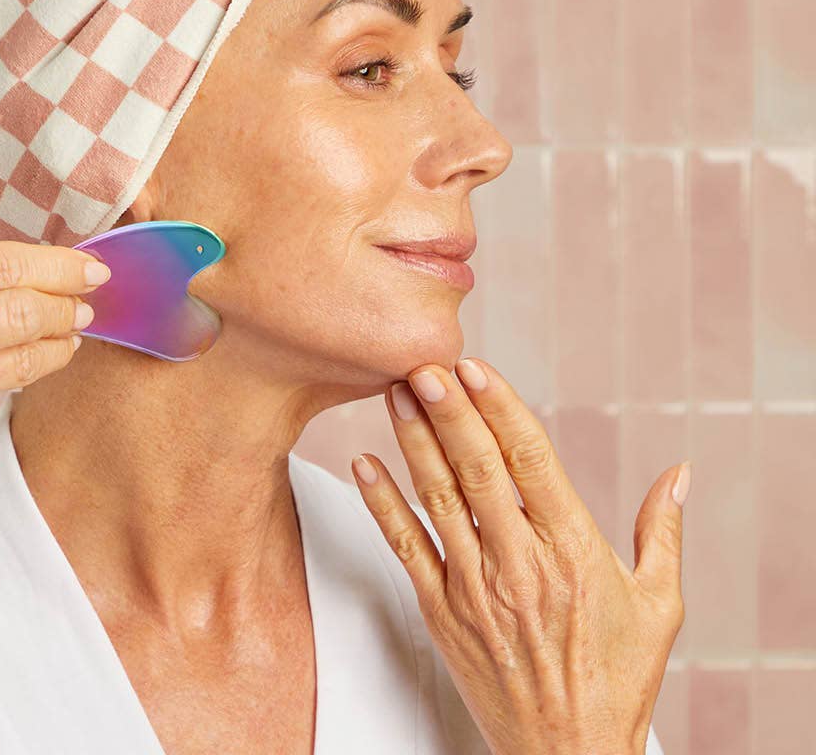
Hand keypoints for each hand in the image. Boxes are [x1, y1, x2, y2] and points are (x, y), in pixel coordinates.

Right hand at [0, 241, 109, 518]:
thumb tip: (14, 268)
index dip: (53, 263)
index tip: (86, 263)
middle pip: (17, 303)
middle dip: (68, 299)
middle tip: (90, 297)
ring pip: (18, 348)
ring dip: (60, 338)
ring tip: (73, 330)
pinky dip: (30, 372)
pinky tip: (41, 362)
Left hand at [351, 358, 687, 754]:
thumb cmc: (617, 680)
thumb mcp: (658, 606)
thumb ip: (662, 533)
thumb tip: (680, 473)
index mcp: (573, 552)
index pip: (532, 462)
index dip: (500, 409)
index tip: (477, 368)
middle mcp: (520, 563)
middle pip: (478, 470)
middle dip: (449, 412)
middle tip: (423, 364)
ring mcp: (474, 587)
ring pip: (438, 498)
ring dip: (414, 441)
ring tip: (395, 392)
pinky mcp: (441, 612)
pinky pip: (405, 548)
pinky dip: (381, 504)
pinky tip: (363, 463)